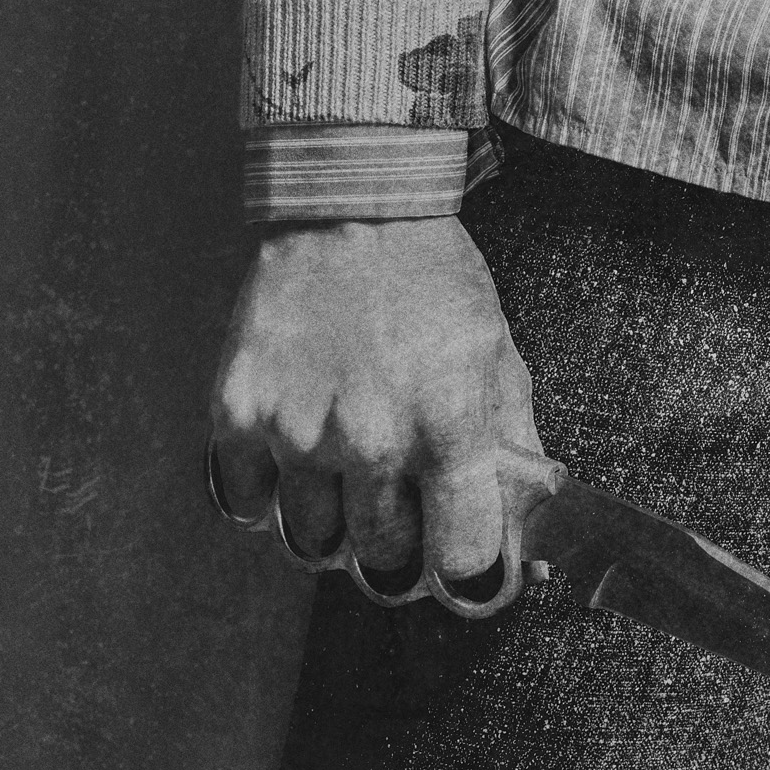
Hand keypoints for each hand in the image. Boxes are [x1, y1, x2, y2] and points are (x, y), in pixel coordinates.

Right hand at [205, 215, 557, 600]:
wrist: (352, 202)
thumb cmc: (433, 279)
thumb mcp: (496, 352)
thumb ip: (513, 448)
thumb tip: (531, 538)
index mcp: (448, 426)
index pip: (462, 560)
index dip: (466, 566)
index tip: (458, 553)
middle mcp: (371, 439)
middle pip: (383, 562)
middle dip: (399, 542)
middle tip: (399, 497)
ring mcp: (297, 430)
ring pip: (313, 543)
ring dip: (334, 521)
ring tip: (346, 469)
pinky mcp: (238, 412)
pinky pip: (247, 504)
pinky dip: (268, 493)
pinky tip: (294, 452)